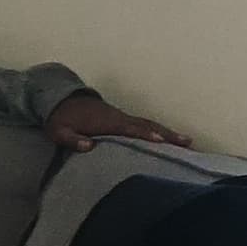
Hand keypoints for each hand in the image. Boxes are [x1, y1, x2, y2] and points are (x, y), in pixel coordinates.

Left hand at [44, 93, 188, 151]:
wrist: (59, 99)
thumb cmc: (59, 118)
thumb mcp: (58, 131)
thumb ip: (71, 139)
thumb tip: (88, 145)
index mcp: (105, 121)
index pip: (128, 128)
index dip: (144, 134)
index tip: (161, 141)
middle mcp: (118, 117)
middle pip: (146, 125)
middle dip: (166, 134)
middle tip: (187, 142)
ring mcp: (122, 117)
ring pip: (149, 123)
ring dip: (167, 132)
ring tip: (187, 142)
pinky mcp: (122, 119)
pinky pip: (144, 124)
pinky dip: (158, 130)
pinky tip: (169, 139)